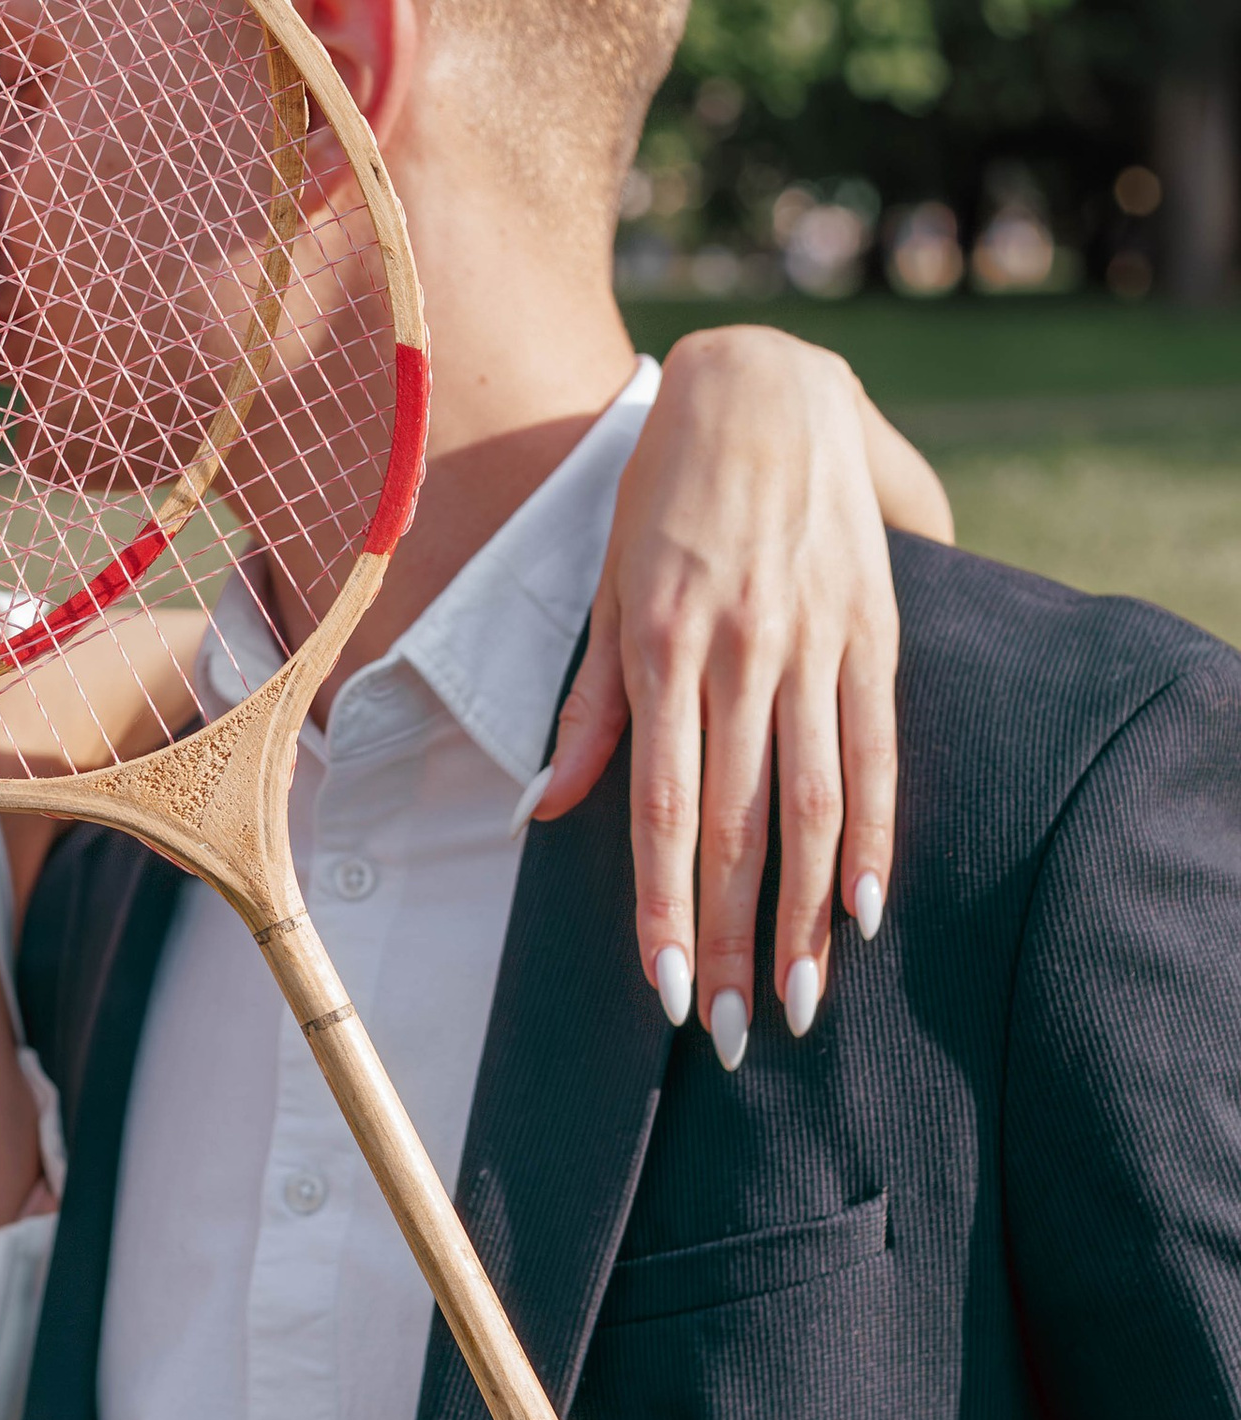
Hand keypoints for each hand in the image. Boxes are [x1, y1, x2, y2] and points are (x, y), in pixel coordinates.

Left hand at [543, 329, 944, 1060]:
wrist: (767, 386)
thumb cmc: (663, 493)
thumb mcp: (608, 586)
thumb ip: (587, 704)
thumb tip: (543, 809)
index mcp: (663, 648)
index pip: (666, 811)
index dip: (667, 908)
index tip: (663, 991)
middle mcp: (741, 655)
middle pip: (741, 830)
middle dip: (734, 941)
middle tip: (729, 1034)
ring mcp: (814, 646)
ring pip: (814, 807)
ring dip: (807, 915)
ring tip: (800, 1001)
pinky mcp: (873, 631)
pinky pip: (876, 751)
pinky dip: (873, 836)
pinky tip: (864, 910)